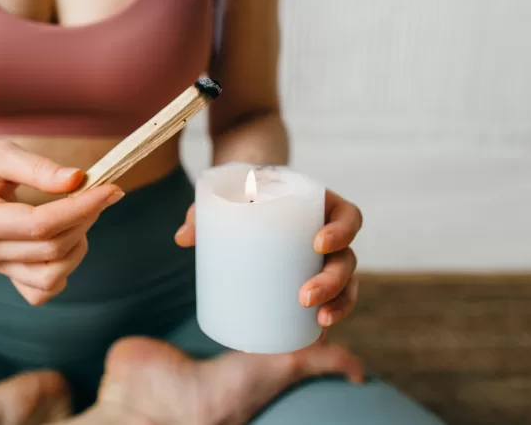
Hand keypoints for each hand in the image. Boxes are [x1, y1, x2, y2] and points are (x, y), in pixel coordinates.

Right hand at [0, 138, 123, 305]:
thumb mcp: (0, 152)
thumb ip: (39, 168)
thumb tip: (79, 180)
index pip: (39, 225)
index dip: (80, 208)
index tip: (110, 188)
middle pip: (50, 250)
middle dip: (84, 219)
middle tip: (99, 191)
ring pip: (51, 276)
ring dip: (78, 245)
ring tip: (80, 213)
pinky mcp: (4, 273)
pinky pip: (41, 291)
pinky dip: (62, 269)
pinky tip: (67, 238)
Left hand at [175, 187, 361, 327]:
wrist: (247, 198)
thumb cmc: (243, 195)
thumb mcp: (227, 196)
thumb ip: (205, 212)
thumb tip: (181, 238)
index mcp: (320, 206)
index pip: (349, 217)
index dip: (342, 230)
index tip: (317, 242)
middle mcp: (330, 235)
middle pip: (347, 259)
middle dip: (332, 281)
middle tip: (304, 297)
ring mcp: (323, 260)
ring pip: (347, 285)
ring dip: (338, 305)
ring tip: (318, 321)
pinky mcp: (313, 279)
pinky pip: (332, 301)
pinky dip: (328, 316)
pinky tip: (316, 335)